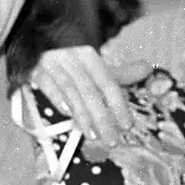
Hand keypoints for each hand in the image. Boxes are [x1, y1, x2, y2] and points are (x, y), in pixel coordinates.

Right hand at [29, 46, 150, 143]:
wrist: (38, 43)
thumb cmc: (71, 61)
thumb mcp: (95, 66)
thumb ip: (120, 72)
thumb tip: (148, 69)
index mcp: (90, 57)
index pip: (108, 83)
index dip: (118, 105)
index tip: (127, 126)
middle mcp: (74, 59)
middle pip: (91, 91)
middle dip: (103, 118)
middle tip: (112, 140)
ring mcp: (54, 63)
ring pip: (72, 91)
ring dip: (83, 115)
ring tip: (93, 135)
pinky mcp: (36, 70)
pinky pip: (48, 85)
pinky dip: (58, 99)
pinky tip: (67, 114)